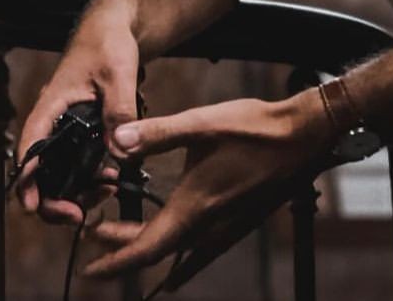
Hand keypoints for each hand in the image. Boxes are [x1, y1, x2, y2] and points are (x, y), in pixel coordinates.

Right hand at [16, 0, 140, 224]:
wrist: (114, 26)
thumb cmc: (108, 42)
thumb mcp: (118, 73)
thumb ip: (119, 110)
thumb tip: (119, 153)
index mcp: (52, 104)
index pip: (29, 146)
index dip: (27, 179)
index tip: (34, 208)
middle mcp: (53, 120)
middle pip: (40, 169)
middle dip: (55, 197)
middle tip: (82, 214)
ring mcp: (66, 126)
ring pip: (60, 171)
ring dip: (78, 190)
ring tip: (107, 191)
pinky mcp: (81, 130)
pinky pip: (78, 163)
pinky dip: (91, 177)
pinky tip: (113, 178)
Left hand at [82, 90, 333, 280]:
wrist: (301, 137)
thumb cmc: (253, 128)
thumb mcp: (199, 124)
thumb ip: (156, 134)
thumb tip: (117, 141)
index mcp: (195, 206)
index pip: (146, 248)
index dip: (115, 261)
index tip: (91, 269)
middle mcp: (210, 226)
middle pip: (158, 251)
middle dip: (123, 248)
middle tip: (95, 234)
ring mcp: (227, 228)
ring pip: (179, 251)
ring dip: (149, 245)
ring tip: (122, 232)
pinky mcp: (239, 222)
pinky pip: (202, 251)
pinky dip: (180, 257)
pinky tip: (177, 260)